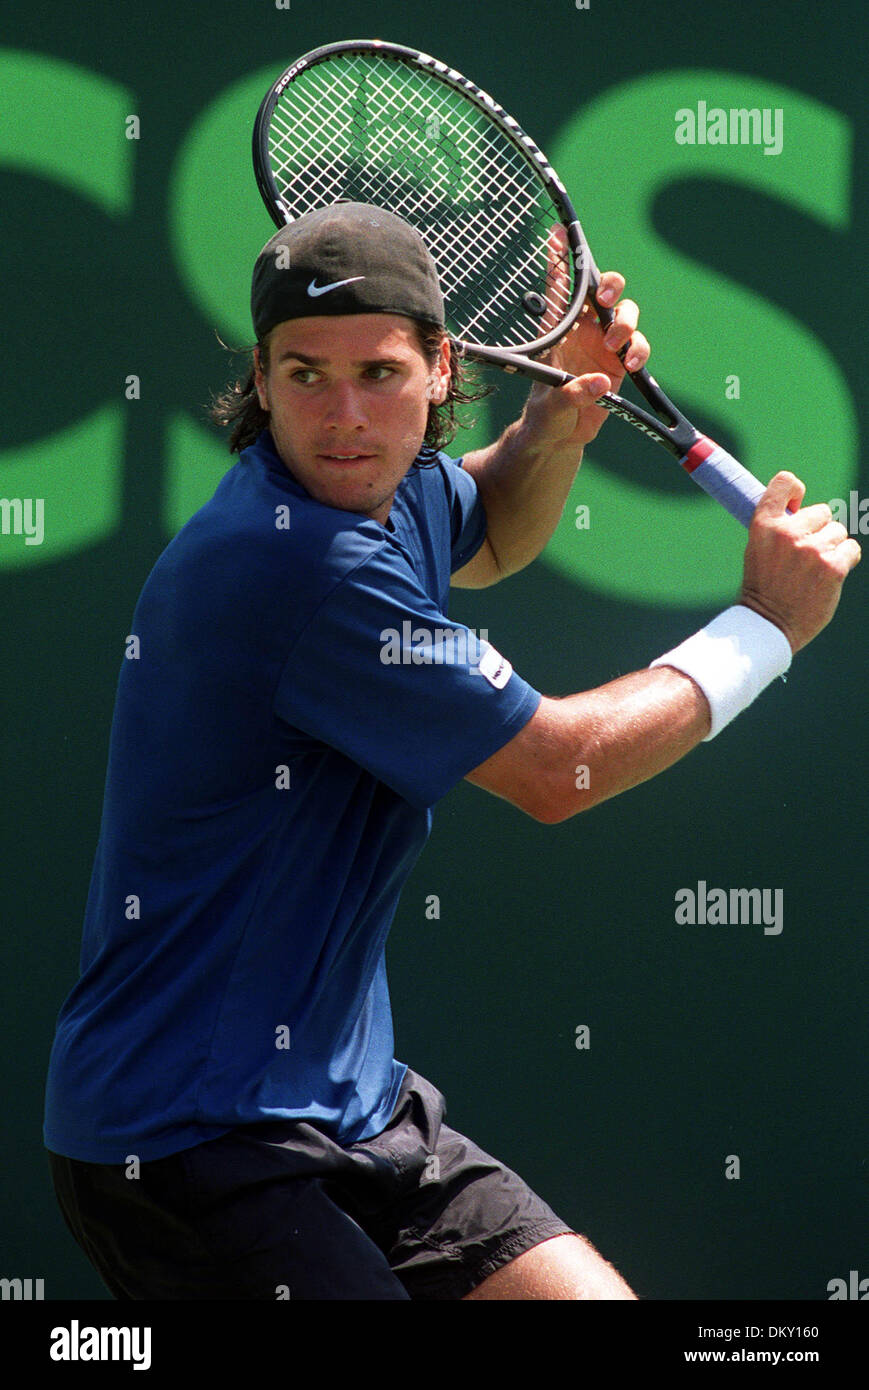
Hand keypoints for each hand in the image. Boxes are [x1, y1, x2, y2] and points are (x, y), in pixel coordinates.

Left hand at [521, 226, 649, 452]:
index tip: (556, 233)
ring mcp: (605, 344)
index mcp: (559, 329)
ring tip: (616, 345)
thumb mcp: (550, 404)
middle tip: (604, 300)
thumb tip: (598, 382)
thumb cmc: (545, 413)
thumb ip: (570, 393)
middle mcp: (584, 330)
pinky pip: (639, 345)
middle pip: (603, 290)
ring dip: (626, 323)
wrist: (560, 436)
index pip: (559, 287)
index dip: (559, 258)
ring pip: (626, 313)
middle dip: (610, 286)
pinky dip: (639, 350)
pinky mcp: (621, 362)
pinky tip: (629, 364)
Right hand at [740, 472, 860, 653]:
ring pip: (838, 532)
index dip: (796, 490)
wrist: (768, 623)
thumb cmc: (764, 586)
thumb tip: (804, 510)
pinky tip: (829, 575)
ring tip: (814, 569)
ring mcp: (812, 550)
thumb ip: (778, 527)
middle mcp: (788, 533)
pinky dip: (845, 560)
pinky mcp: (833, 566)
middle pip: (822, 512)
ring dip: (832, 547)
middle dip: (818, 530)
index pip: (785, 482)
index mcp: (764, 525)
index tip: (798, 505)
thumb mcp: (757, 549)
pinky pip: (851, 548)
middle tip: (805, 555)